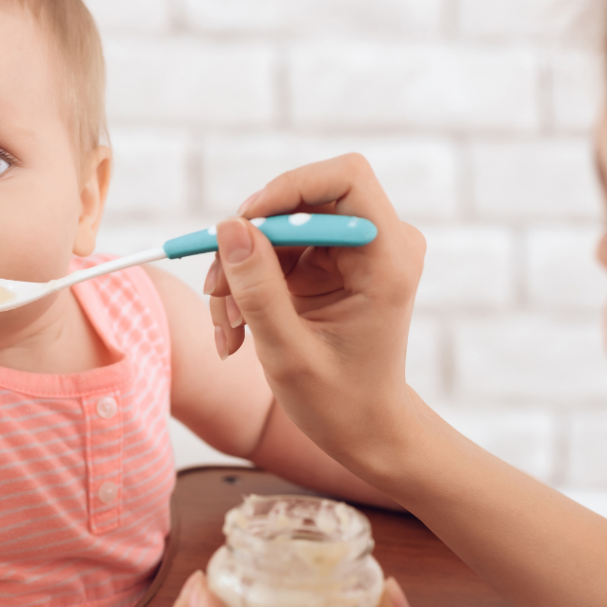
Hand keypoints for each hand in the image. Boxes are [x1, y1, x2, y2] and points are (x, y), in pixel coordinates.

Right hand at [205, 154, 426, 470]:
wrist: (364, 428)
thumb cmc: (340, 402)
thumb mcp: (288, 352)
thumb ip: (258, 289)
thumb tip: (229, 226)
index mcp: (389, 259)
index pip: (346, 178)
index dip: (289, 188)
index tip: (242, 223)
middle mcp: (379, 243)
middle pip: (299, 202)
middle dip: (249, 243)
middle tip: (217, 292)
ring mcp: (353, 251)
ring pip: (277, 227)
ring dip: (240, 272)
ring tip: (226, 327)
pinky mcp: (330, 262)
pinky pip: (275, 250)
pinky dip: (247, 285)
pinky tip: (235, 328)